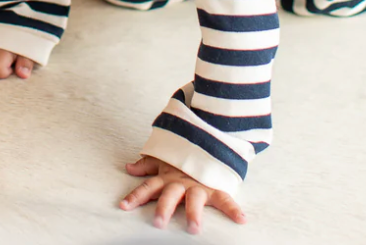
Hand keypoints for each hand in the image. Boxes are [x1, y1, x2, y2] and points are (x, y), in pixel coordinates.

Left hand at [121, 156, 245, 234]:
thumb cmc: (182, 155)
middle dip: (164, 208)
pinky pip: (225, 198)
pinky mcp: (215, 187)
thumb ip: (146, 165)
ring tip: (193, 228)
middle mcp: (180, 182)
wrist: (206, 137)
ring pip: (194, 200)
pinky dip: (233, 208)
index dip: (136, 196)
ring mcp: (198, 185)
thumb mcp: (163, 158)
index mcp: (167, 177)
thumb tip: (128, 168)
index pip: (148, 187)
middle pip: (170, 195)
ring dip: (193, 213)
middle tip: (158, 222)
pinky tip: (241, 219)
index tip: (124, 207)